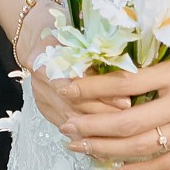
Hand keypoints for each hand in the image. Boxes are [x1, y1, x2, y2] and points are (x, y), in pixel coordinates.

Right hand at [16, 3, 133, 133]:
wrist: (37, 33)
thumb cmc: (64, 28)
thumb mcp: (80, 35)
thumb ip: (98, 54)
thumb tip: (131, 73)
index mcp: (45, 61)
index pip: (77, 86)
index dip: (103, 95)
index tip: (126, 100)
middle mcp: (39, 83)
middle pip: (74, 107)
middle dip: (105, 115)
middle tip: (131, 119)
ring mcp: (39, 98)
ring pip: (71, 120)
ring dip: (97, 129)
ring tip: (123, 133)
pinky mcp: (43, 109)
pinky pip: (66, 126)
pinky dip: (85, 134)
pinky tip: (105, 141)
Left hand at [58, 34, 169, 169]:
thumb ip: (166, 50)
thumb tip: (133, 53)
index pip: (125, 83)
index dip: (92, 88)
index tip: (66, 87)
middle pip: (126, 121)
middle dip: (91, 125)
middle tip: (64, 127)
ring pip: (141, 147)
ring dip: (106, 149)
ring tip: (80, 148)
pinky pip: (167, 164)